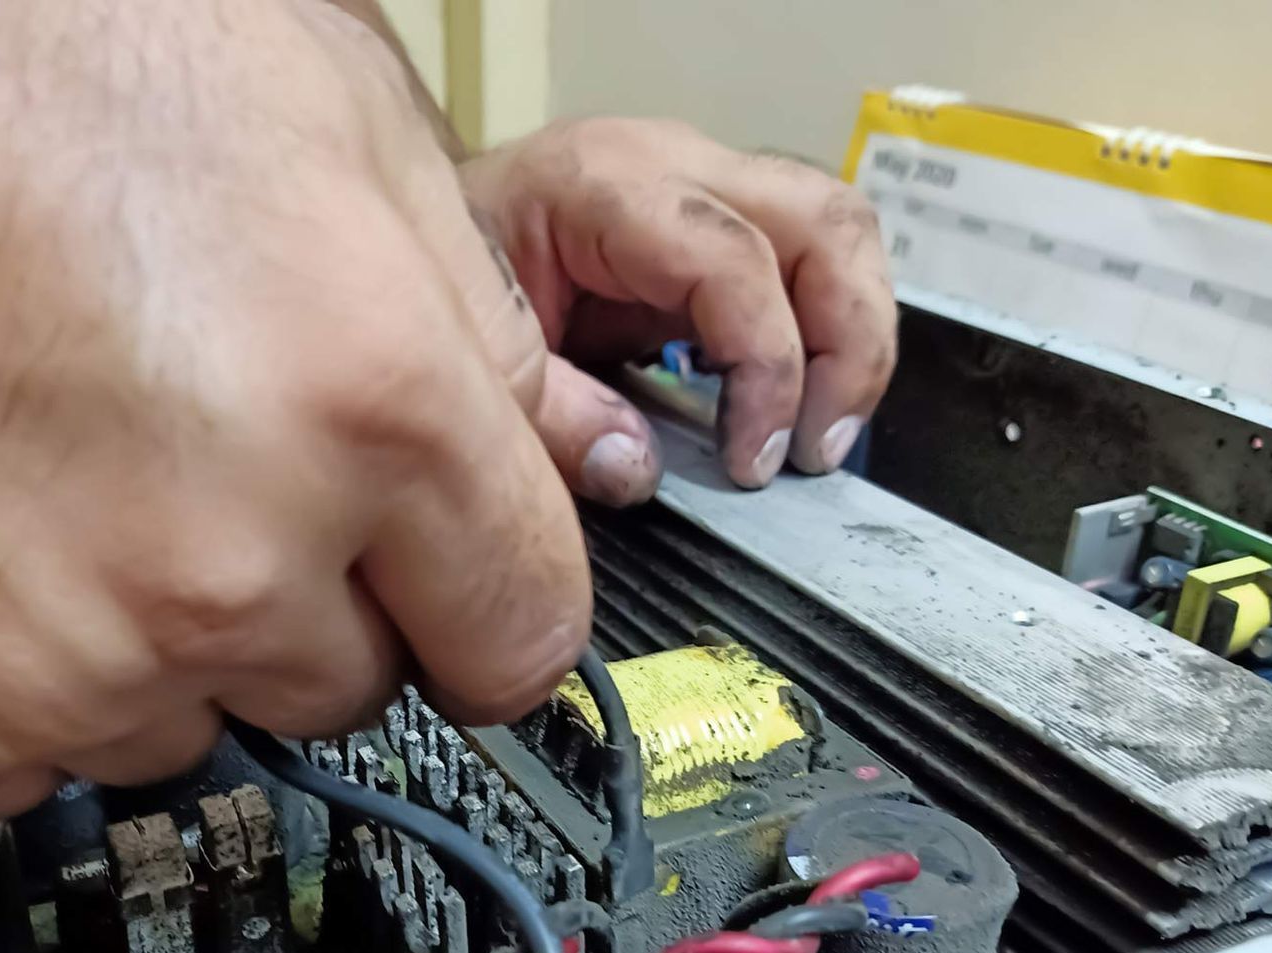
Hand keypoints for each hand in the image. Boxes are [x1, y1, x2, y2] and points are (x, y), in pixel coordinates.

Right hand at [0, 0, 595, 813]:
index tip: (446, 598)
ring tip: (50, 467)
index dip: (486, 605)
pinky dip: (12, 672)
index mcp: (366, 410)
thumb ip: (470, 316)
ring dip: (150, 636)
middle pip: (348, 689)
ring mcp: (51, 663)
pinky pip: (30, 758)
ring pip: (184, 725)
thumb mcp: (314, 109)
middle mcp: (221, 568)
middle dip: (306, 599)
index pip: (521, 638)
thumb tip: (555, 456)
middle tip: (194, 462)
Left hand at [461, 118, 897, 493]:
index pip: (735, 258)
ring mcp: (704, 183)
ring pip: (838, 229)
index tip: (755, 461)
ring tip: (821, 435)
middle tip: (816, 449)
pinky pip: (808, 258)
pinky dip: (824, 332)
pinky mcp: (717, 221)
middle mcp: (672, 162)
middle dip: (847, 344)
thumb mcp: (481, 351)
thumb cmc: (449, 278)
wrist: (419, 228)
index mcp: (606, 181)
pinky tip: (795, 407)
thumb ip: (552, 415)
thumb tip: (639, 471)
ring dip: (853, 337)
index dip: (768, 365)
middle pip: (824, 222)